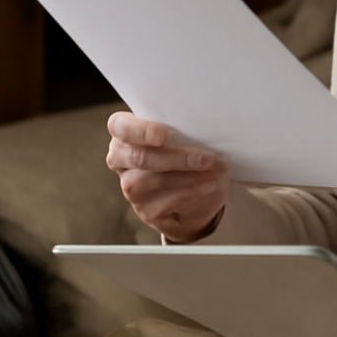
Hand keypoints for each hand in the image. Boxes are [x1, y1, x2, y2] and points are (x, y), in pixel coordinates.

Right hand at [106, 111, 230, 242]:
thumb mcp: (182, 135)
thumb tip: (203, 130)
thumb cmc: (184, 152)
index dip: (140, 131)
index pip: (120, 126)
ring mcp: (130, 187)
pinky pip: (168, 200)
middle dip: (177, 158)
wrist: (192, 192)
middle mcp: (120, 159)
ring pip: (155, 181)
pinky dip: (193, 190)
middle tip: (207, 158)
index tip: (163, 135)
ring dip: (190, 176)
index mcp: (123, 131)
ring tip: (216, 171)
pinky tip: (210, 184)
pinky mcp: (145, 210)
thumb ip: (182, 130)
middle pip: (141, 157)